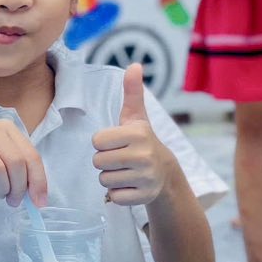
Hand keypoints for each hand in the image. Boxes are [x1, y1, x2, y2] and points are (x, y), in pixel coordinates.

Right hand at [0, 119, 47, 206]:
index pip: (31, 156)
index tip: (39, 202)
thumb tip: (38, 196)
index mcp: (7, 127)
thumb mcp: (0, 153)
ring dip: (0, 189)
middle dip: (18, 188)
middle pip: (15, 163)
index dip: (38, 181)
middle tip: (13, 201)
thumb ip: (19, 168)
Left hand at [92, 64, 171, 204]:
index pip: (96, 141)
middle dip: (104, 161)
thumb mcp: (136, 117)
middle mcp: (144, 155)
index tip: (117, 143)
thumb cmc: (141, 141)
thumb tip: (134, 64)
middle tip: (120, 159)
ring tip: (126, 171)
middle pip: (98, 161)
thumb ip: (132, 92)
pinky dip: (117, 194)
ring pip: (104, 180)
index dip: (103, 143)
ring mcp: (146, 178)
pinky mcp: (144, 197)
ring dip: (110, 177)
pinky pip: (113, 197)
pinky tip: (130, 185)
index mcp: (138, 134)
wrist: (165, 173)